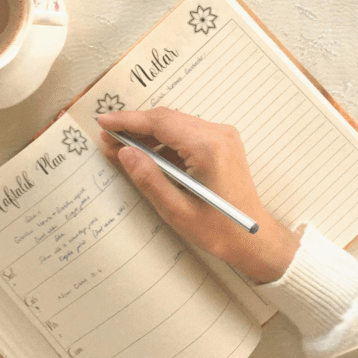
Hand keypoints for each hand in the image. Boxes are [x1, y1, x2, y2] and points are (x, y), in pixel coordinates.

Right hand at [97, 107, 299, 283]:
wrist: (254, 238)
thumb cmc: (219, 230)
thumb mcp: (177, 211)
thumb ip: (149, 179)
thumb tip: (124, 152)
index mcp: (208, 148)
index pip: (160, 122)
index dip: (128, 121)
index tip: (103, 122)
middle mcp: (217, 135)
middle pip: (166, 119)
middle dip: (134, 127)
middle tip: (107, 139)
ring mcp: (222, 137)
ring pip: (175, 124)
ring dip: (147, 134)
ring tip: (121, 149)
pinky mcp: (221, 143)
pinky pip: (186, 134)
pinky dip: (164, 141)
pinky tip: (146, 155)